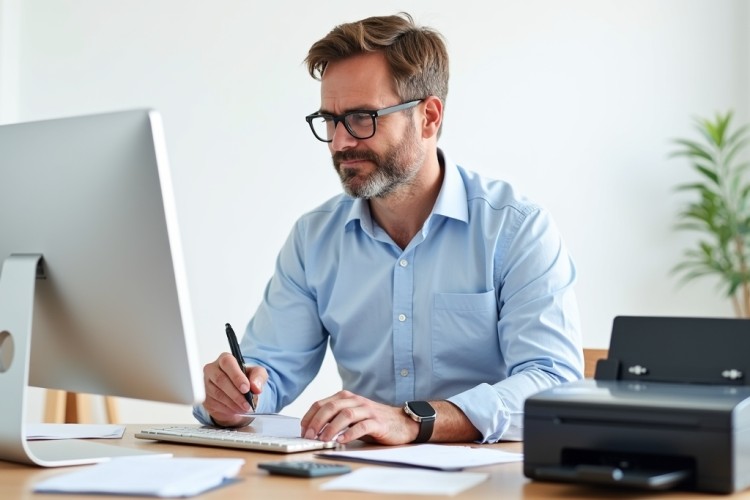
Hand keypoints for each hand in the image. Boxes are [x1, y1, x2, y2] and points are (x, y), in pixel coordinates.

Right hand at [202, 352, 266, 426]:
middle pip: (220, 380)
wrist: (238, 393)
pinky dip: (227, 409)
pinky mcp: (205, 397)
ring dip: (233, 403)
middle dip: (236, 394)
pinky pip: (214, 404)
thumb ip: (259, 376)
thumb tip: (256, 387)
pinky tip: (236, 410)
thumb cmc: (246, 379)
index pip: (227, 363)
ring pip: (217, 394)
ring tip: (244, 408)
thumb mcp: (258, 374)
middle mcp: (212, 369)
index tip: (246, 388)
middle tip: (247, 403)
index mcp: (225, 359)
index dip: (236, 376)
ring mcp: (206, 383)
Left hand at [300, 390, 418, 444]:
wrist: (402, 422)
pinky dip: (350, 433)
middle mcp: (356, 401)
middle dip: (317, 422)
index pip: (321, 404)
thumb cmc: (373, 420)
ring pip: (345, 415)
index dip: (309, 417)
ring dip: (331, 428)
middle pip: (331, 408)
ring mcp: (367, 410)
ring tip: (323, 439)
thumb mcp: (352, 416)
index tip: (302, 430)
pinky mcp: (378, 422)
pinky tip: (342, 441)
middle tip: (309, 436)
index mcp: (346, 398)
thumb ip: (335, 418)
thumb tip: (313, 431)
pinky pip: (362, 426)